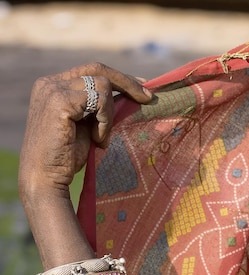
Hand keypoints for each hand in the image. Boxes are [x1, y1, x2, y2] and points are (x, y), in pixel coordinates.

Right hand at [18, 62, 152, 201]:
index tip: (143, 88)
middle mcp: (49, 82)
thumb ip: (99, 106)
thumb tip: (131, 93)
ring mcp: (53, 90)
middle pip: (98, 69)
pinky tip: (97, 139)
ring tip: (101, 137)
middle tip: (147, 98)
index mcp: (54, 85)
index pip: (92, 70)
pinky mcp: (60, 101)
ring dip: (110, 114)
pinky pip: (100, 101)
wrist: (46, 177)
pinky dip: (105, 121)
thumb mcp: (87, 123)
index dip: (120, 78)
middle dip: (127, 83)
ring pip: (103, 85)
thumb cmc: (67, 155)